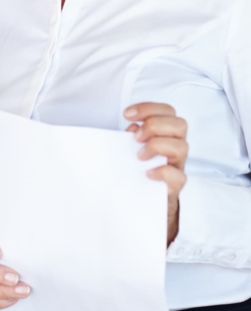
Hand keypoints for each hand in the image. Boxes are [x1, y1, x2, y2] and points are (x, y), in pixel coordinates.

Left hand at [124, 102, 187, 244]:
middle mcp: (175, 147)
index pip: (168, 111)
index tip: (127, 114)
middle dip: (154, 125)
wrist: (147, 202)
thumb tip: (130, 129)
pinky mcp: (175, 186)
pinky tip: (147, 173)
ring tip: (139, 156)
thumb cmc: (140, 169)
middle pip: (180, 124)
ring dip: (157, 146)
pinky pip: (179, 176)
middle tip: (136, 137)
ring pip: (183, 146)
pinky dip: (162, 172)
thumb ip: (133, 136)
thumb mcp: (134, 148)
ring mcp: (177, 166)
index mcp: (166, 134)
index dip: (148, 108)